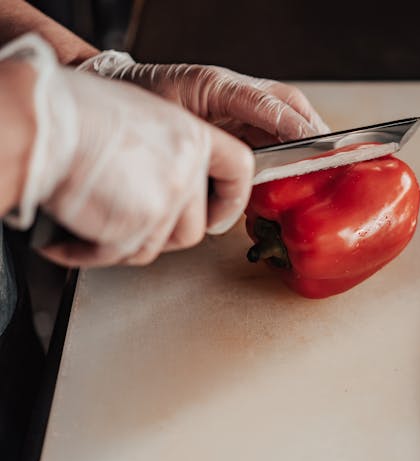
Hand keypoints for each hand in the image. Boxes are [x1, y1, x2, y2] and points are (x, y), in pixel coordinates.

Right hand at [1, 34, 254, 267]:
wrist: (46, 125)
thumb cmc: (80, 114)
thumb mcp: (144, 118)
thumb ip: (171, 150)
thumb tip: (182, 182)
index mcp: (193, 137)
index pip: (239, 169)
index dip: (232, 197)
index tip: (220, 211)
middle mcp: (186, 170)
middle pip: (195, 227)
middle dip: (164, 232)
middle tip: (132, 219)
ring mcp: (165, 201)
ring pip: (160, 245)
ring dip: (128, 241)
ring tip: (97, 219)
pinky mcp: (138, 226)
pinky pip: (124, 255)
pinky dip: (93, 251)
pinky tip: (72, 235)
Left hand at [79, 51, 329, 146]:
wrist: (123, 93)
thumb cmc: (144, 103)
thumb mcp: (170, 123)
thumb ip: (203, 143)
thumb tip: (235, 175)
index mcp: (217, 85)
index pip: (266, 103)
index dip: (293, 126)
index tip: (315, 144)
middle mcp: (236, 92)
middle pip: (288, 104)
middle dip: (313, 129)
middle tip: (333, 154)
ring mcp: (240, 103)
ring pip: (287, 116)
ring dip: (307, 140)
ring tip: (324, 163)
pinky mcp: (240, 118)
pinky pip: (273, 131)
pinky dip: (289, 149)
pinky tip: (296, 169)